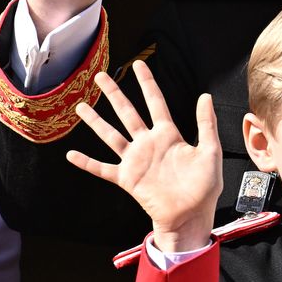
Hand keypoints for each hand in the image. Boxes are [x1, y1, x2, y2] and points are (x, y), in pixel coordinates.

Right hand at [64, 61, 221, 251]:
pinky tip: (72, 154)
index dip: (147, 83)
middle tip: (100, 76)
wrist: (191, 216)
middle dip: (114, 94)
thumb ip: (206, 124)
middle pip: (127, 112)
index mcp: (168, 135)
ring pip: (111, 136)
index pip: (155, 102)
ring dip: (96, 121)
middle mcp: (148, 144)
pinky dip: (87, 163)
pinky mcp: (127, 179)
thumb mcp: (210, 152)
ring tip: (80, 106)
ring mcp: (135, 161)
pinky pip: (103, 169)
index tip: (138, 64)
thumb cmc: (204, 187)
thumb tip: (205, 95)